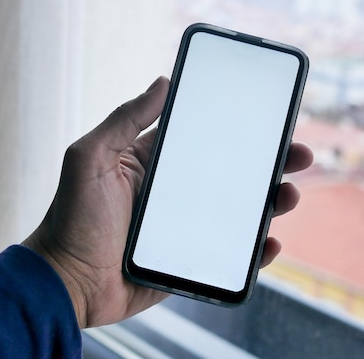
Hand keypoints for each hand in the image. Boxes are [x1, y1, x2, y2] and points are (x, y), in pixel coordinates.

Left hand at [23, 76, 313, 327]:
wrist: (65, 282)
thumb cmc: (71, 217)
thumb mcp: (91, 157)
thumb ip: (124, 120)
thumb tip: (163, 81)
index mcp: (157, 163)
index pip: (207, 140)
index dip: (240, 130)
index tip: (269, 119)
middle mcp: (176, 192)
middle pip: (233, 174)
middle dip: (269, 163)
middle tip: (298, 155)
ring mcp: (186, 228)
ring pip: (240, 212)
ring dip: (271, 203)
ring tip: (289, 195)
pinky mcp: (190, 262)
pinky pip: (231, 255)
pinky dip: (255, 251)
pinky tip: (269, 243)